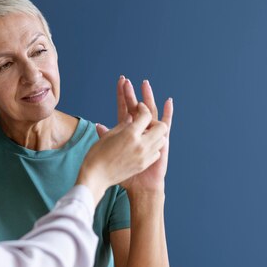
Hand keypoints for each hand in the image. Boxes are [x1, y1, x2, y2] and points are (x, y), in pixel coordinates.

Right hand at [76, 102, 166, 199]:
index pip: (146, 115)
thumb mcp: (108, 136)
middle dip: (155, 121)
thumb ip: (122, 125)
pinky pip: (156, 152)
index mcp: (130, 134)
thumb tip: (131, 117)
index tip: (139, 106)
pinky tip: (143, 146)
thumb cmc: (97, 155)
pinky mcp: (143, 165)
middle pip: (161, 127)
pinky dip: (153, 147)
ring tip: (145, 133)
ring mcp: (144, 156)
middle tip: (145, 122)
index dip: (142, 108)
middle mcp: (140, 144)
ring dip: (156, 134)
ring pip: (161, 140)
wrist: (96, 177)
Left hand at [115, 77, 172, 191]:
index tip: (120, 82)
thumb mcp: (113, 151)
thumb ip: (107, 137)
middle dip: (132, 94)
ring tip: (145, 85)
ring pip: (150, 112)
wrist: (140, 185)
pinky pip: (165, 124)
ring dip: (148, 98)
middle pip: (136, 108)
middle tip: (128, 81)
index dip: (122, 97)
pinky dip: (167, 113)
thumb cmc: (124, 171)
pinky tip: (168, 101)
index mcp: (129, 131)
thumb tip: (98, 126)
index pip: (125, 109)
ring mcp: (151, 134)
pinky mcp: (161, 140)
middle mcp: (141, 130)